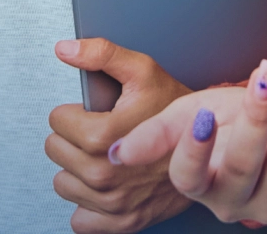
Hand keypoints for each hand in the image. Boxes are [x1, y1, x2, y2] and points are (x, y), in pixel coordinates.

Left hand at [47, 38, 193, 232]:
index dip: (74, 112)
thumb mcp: (143, 71)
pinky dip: (88, 205)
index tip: (95, 114)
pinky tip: (107, 186)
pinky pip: (81, 220)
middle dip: (74, 139)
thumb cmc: (178, 111)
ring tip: (106, 158)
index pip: (56, 121)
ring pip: (63, 183)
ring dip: (78, 171)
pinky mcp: (121, 223)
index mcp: (104, 137)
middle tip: (102, 134)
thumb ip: (101, 54)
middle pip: (55, 151)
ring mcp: (113, 203)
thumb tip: (65, 49)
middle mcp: (106, 175)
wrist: (211, 150)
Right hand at [120, 41, 266, 224]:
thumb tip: (116, 153)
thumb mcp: (186, 120)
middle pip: (244, 164)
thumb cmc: (227, 125)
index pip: (189, 177)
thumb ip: (156, 133)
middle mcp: (235, 202)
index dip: (195, 149)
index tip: (203, 114)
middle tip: (264, 73)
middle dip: (257, 115)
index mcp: (199, 186)